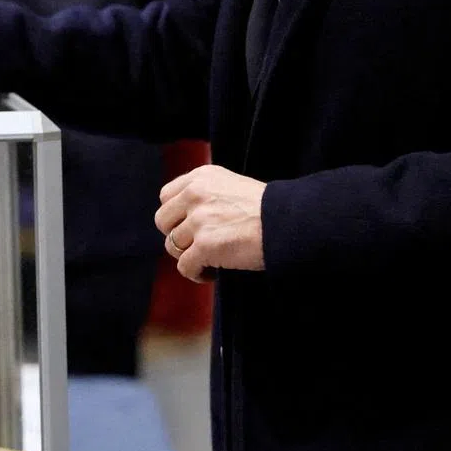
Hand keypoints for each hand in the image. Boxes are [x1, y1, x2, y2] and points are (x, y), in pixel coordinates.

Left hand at [155, 164, 265, 282]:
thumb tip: (183, 217)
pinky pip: (185, 266)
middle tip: (197, 245)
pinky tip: (212, 274)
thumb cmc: (266, 209)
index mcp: (200, 177)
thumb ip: (204, 194)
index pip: (166, 196)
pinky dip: (196, 274)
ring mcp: (198, 220)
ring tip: (209, 260)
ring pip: (172, 246)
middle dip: (177, 236)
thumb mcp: (230, 186)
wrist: (288, 222)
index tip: (189, 227)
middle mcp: (194, 194)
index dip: (175, 216)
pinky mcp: (205, 245)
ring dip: (189, 256)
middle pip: (163, 221)